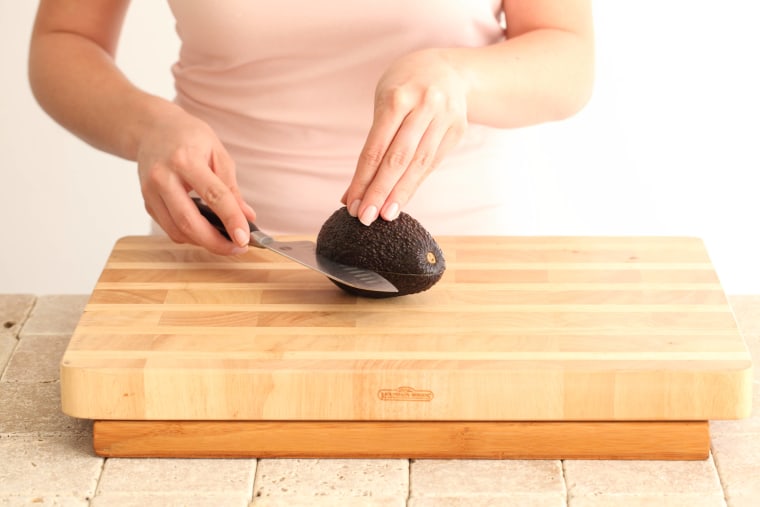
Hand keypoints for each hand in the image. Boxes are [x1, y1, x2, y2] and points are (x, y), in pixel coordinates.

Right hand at [136, 105, 255, 254]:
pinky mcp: (146, 202)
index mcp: (185, 160)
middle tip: (237, 248)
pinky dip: (189, 235)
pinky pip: (169, 228)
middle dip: (216, 242)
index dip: (231, 220)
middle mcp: (163, 177)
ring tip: (225, 241)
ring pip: (177, 230)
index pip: (214, 196)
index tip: (245, 238)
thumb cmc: (188, 136)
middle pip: (189, 222)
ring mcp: (150, 191)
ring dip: (204, 242)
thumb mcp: (217, 153)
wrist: (151, 128)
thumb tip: (247, 217)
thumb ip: (231, 187)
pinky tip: (205, 231)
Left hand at [342, 49, 468, 224]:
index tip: (352, 203)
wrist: (449, 68)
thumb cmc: (406, 86)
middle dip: (379, 191)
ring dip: (400, 193)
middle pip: (398, 158)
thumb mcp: (386, 98)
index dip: (363, 178)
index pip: (376, 146)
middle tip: (365, 217)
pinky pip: (433, 162)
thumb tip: (355, 191)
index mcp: (398, 97)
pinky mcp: (457, 130)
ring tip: (384, 215)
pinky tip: (402, 199)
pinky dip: (416, 183)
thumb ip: (375, 141)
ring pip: (419, 164)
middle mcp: (424, 106)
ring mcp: (444, 118)